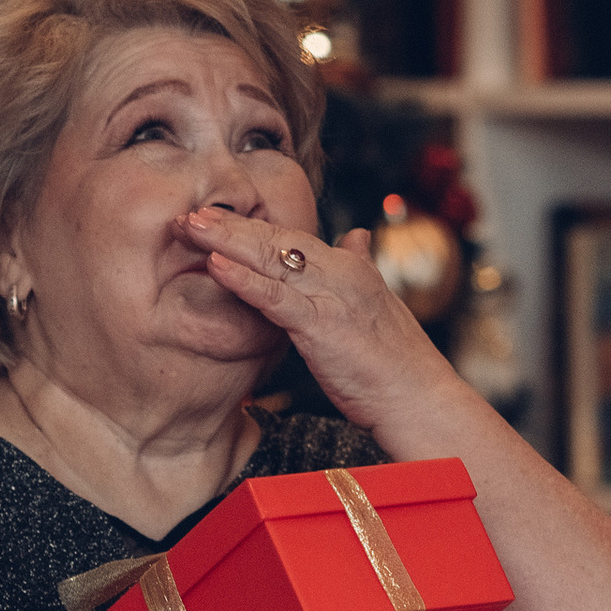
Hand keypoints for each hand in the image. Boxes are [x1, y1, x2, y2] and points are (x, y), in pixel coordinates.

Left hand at [175, 208, 454, 438]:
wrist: (421, 398)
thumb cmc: (399, 363)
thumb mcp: (377, 306)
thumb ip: (361, 267)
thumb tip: (357, 235)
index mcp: (350, 267)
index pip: (292, 236)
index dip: (253, 226)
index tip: (217, 217)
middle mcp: (341, 272)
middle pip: (276, 239)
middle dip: (230, 224)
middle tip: (189, 213)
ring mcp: (332, 297)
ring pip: (271, 259)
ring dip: (226, 241)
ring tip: (188, 226)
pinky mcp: (322, 326)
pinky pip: (276, 298)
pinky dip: (244, 280)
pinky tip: (215, 266)